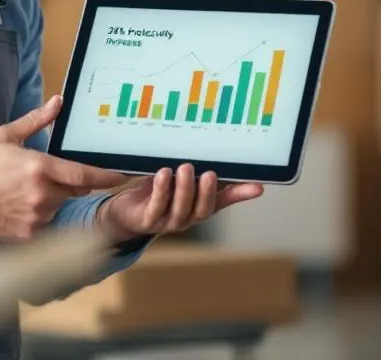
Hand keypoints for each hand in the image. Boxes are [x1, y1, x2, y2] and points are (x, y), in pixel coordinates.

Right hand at [0, 95, 126, 242]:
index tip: (122, 175)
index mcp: (40, 168)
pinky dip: (39, 214)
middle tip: (45, 175)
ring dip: (52, 198)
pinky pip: (45, 222)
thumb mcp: (7, 136)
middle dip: (69, 183)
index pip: (84, 175)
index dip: (107, 176)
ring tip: (23, 189)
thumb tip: (58, 102)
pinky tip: (17, 204)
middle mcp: (42, 194)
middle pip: (74, 190)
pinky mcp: (29, 233)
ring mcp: (36, 216)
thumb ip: (37, 120)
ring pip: (59, 206)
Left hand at [95, 163, 263, 242]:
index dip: (239, 195)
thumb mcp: (179, 181)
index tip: (257, 186)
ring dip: (183, 189)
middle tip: (209, 173)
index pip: (222, 202)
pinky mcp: (146, 221)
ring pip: (179, 209)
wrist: (123, 211)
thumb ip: (199, 174)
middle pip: (201, 209)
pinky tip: (162, 175)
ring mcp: (166, 222)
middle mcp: (185, 218)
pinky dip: (160, 191)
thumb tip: (222, 158)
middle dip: (207, 192)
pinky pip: (155, 207)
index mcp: (197, 207)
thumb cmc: (155, 192)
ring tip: (184, 168)